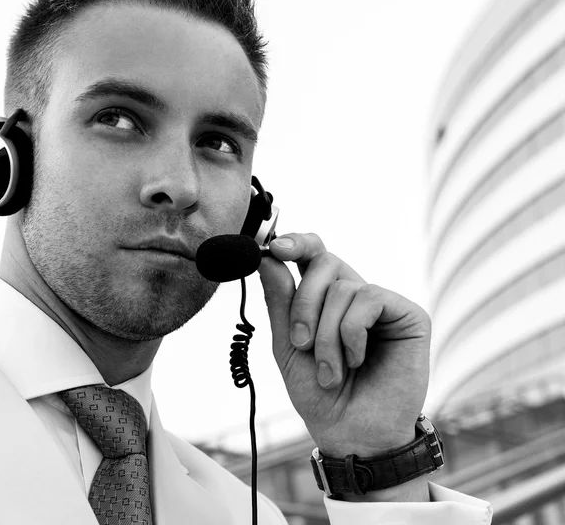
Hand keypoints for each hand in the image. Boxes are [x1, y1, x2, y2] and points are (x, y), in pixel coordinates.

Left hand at [258, 233, 430, 459]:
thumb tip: (268, 256)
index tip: (274, 248)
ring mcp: (383, 304)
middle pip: (324, 262)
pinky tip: (358, 359)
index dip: (296, 242)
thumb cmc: (320, 393)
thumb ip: (280, 300)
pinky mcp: (409, 314)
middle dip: (304, 304)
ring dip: (327, 334)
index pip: (314, 252)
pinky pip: (369, 299)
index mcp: (326, 298)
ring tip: (333, 371)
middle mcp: (355, 295)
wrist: (352, 433)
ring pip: (343, 287)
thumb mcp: (288, 345)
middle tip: (301, 344)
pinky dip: (352, 334)